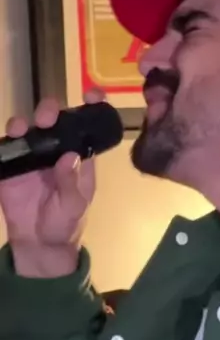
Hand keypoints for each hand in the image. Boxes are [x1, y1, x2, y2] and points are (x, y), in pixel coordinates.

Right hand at [0, 89, 103, 277]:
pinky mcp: (12, 166)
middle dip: (51, 111)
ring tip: (24, 128)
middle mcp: (55, 150)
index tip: (92, 94)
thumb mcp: (73, 206)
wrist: (39, 245)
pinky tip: (8, 138)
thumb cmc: (65, 223)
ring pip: (28, 128)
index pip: (86, 126)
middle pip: (53, 120)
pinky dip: (6, 139)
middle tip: (48, 117)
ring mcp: (32, 156)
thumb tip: (69, 156)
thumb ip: (71, 182)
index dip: (91, 106)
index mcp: (78, 156)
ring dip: (26, 122)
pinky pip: (7, 147)